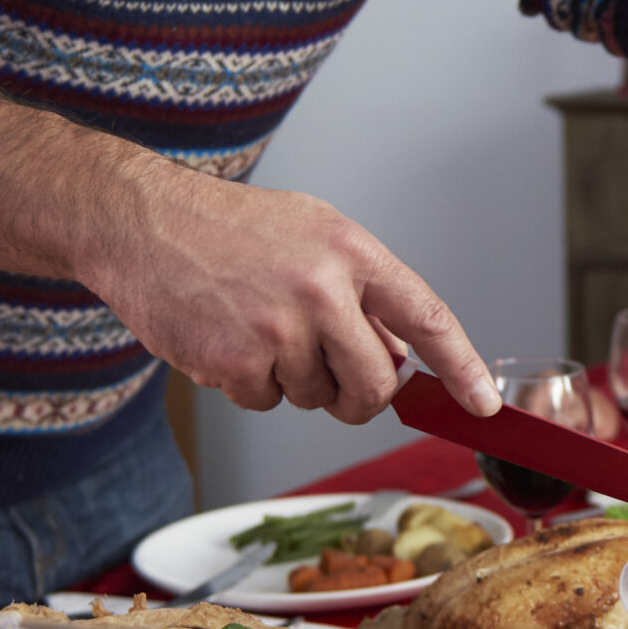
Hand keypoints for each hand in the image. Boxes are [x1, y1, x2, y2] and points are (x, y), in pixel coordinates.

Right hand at [86, 172, 496, 421]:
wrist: (143, 223)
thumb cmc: (232, 228)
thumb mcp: (315, 233)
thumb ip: (363, 292)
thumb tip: (401, 357)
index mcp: (352, 252)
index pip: (427, 318)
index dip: (463, 367)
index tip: (484, 404)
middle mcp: (322, 291)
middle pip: (374, 385)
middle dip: (360, 396)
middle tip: (332, 374)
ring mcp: (278, 331)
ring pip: (316, 397)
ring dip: (295, 380)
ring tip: (258, 326)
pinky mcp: (235, 364)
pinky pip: (267, 402)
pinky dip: (251, 384)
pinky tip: (229, 337)